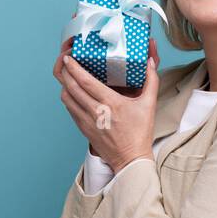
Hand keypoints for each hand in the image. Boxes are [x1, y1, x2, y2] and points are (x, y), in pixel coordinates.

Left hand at [53, 28, 159, 173]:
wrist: (130, 160)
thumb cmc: (139, 134)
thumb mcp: (149, 105)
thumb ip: (151, 81)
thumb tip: (150, 63)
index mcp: (110, 103)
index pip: (84, 81)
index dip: (73, 67)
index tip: (68, 57)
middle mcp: (95, 111)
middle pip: (70, 86)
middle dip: (64, 71)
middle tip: (66, 61)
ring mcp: (86, 121)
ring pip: (66, 98)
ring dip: (64, 84)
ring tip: (68, 75)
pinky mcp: (83, 128)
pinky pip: (70, 109)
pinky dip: (68, 97)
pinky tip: (73, 92)